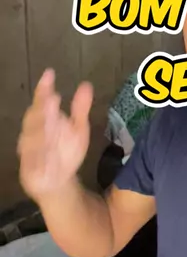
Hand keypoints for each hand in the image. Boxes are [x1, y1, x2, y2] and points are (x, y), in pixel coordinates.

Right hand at [18, 70, 92, 202]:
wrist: (56, 181)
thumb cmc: (65, 151)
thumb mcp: (78, 129)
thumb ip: (80, 109)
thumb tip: (86, 84)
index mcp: (45, 120)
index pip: (42, 101)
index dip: (44, 88)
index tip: (49, 74)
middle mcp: (34, 132)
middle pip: (35, 118)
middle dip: (43, 109)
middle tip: (51, 98)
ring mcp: (30, 150)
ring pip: (32, 138)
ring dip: (39, 131)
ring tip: (50, 122)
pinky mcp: (29, 168)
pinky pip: (32, 161)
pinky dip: (38, 157)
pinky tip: (46, 153)